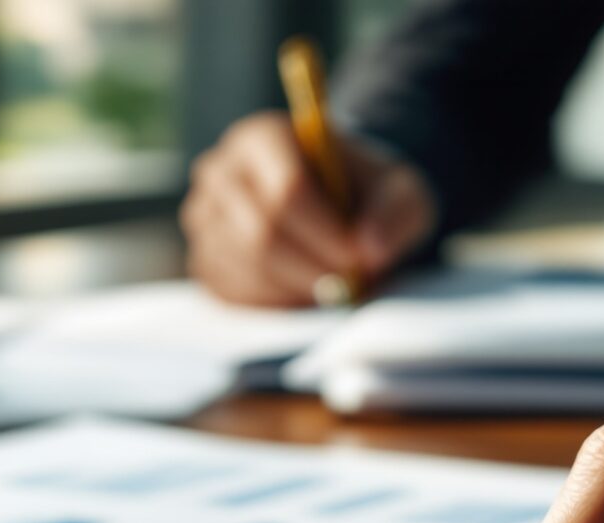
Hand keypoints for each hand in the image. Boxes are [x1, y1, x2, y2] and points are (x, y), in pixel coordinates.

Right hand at [182, 111, 435, 306]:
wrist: (336, 208)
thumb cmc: (365, 194)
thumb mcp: (400, 191)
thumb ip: (395, 213)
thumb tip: (370, 250)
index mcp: (264, 136)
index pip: (286, 190)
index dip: (326, 234)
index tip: (360, 260)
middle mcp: (221, 170)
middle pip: (261, 234)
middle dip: (311, 269)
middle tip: (348, 286)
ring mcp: (203, 217)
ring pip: (246, 268)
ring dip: (295, 290)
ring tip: (332, 288)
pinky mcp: (203, 258)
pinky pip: (231, 293)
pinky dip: (274, 304)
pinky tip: (303, 294)